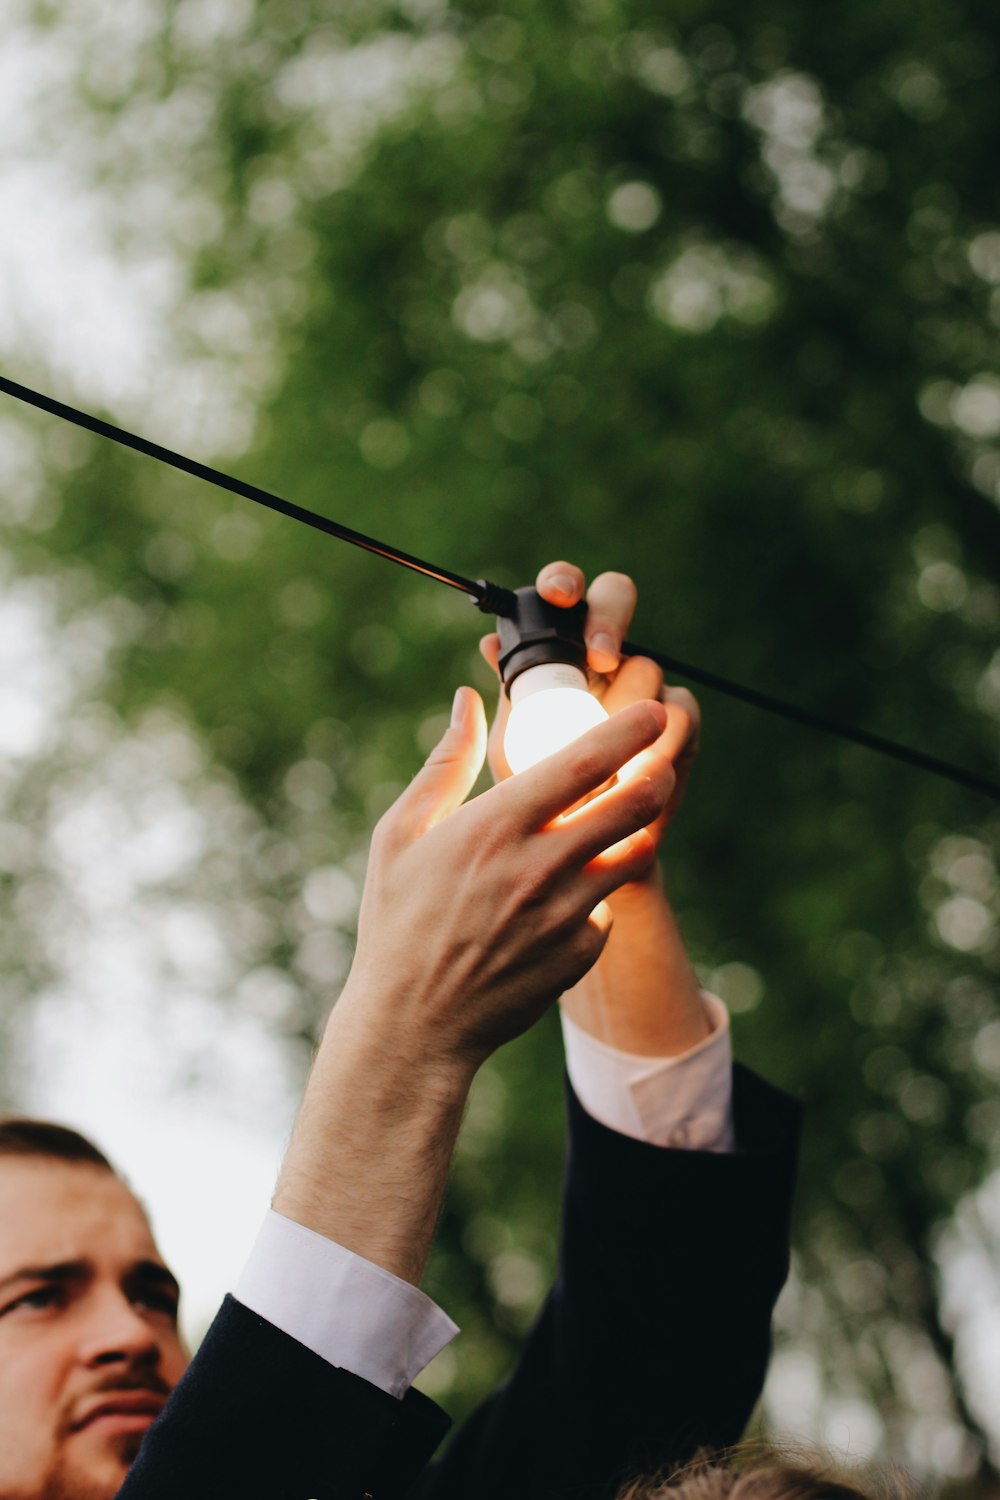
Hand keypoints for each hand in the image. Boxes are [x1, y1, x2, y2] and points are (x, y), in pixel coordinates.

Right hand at [339, 685, 673, 1075]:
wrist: (415, 1025)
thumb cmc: (398, 921)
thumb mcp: (400, 834)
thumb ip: (445, 765)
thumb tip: (467, 702)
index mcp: (494, 826)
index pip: (583, 761)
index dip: (629, 729)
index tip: (653, 711)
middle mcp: (539, 866)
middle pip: (633, 804)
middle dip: (656, 772)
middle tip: (658, 760)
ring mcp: (567, 913)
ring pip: (634, 852)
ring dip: (636, 829)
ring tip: (622, 817)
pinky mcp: (582, 952)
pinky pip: (606, 906)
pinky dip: (596, 893)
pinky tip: (566, 896)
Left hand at [480, 561, 700, 852]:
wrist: (574, 859)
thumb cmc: (529, 802)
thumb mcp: (509, 749)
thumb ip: (507, 698)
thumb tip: (489, 643)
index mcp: (553, 650)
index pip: (563, 592)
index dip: (562, 583)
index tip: (557, 597)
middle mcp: (601, 657)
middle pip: (616, 599)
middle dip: (607, 619)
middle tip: (597, 658)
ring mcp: (642, 688)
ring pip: (646, 665)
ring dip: (627, 700)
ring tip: (604, 743)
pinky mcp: (678, 724)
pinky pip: (681, 709)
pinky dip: (661, 735)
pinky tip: (639, 763)